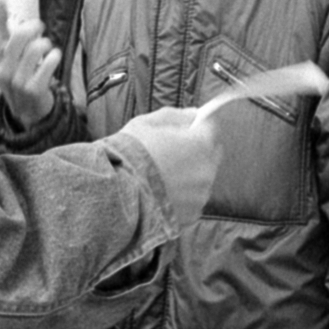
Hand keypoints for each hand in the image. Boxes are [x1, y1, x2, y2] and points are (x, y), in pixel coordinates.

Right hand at [0, 7, 59, 126]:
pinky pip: (48, 65)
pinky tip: (53, 58)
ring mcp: (17, 82)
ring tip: (47, 46)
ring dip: (45, 43)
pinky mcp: (34, 90)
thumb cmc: (18, 76)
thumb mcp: (6, 57)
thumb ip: (2, 31)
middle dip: (31, 27)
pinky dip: (54, 57)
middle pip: (16, 39)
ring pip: (35, 49)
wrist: (28, 112)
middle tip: (39, 26)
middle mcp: (2, 71)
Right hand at [116, 107, 221, 227]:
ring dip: (190, 175)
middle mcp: (207, 169)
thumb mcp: (146, 123)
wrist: (116, 193)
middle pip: (211, 154)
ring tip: (163, 176)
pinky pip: (193, 199)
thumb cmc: (129, 154)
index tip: (186, 128)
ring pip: (202, 178)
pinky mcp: (192, 214)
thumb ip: (175, 116)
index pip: (212, 127)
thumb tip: (194, 114)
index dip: (198, 126)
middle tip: (171, 152)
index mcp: (200, 143)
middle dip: (197, 150)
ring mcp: (201, 194)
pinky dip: (183, 196)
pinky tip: (162, 193)